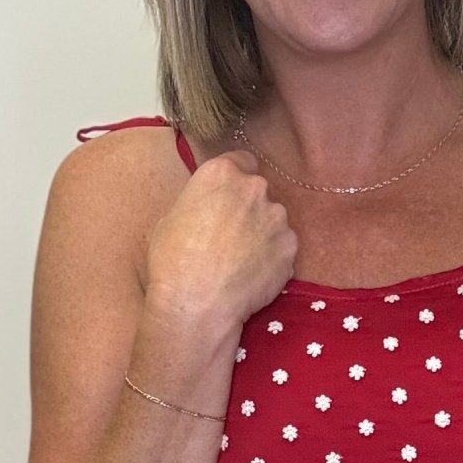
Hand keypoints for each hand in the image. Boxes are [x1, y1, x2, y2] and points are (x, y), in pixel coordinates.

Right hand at [142, 148, 297, 323]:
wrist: (197, 302)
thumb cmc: (173, 261)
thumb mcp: (172, 217)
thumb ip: (201, 201)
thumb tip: (209, 207)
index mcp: (221, 172)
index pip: (241, 160)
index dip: (235, 178)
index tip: (229, 196)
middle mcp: (254, 187)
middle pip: (258, 191)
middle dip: (248, 207)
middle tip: (231, 234)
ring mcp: (277, 217)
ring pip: (273, 219)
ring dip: (262, 232)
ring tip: (242, 260)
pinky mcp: (290, 247)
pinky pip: (283, 247)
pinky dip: (273, 257)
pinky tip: (253, 275)